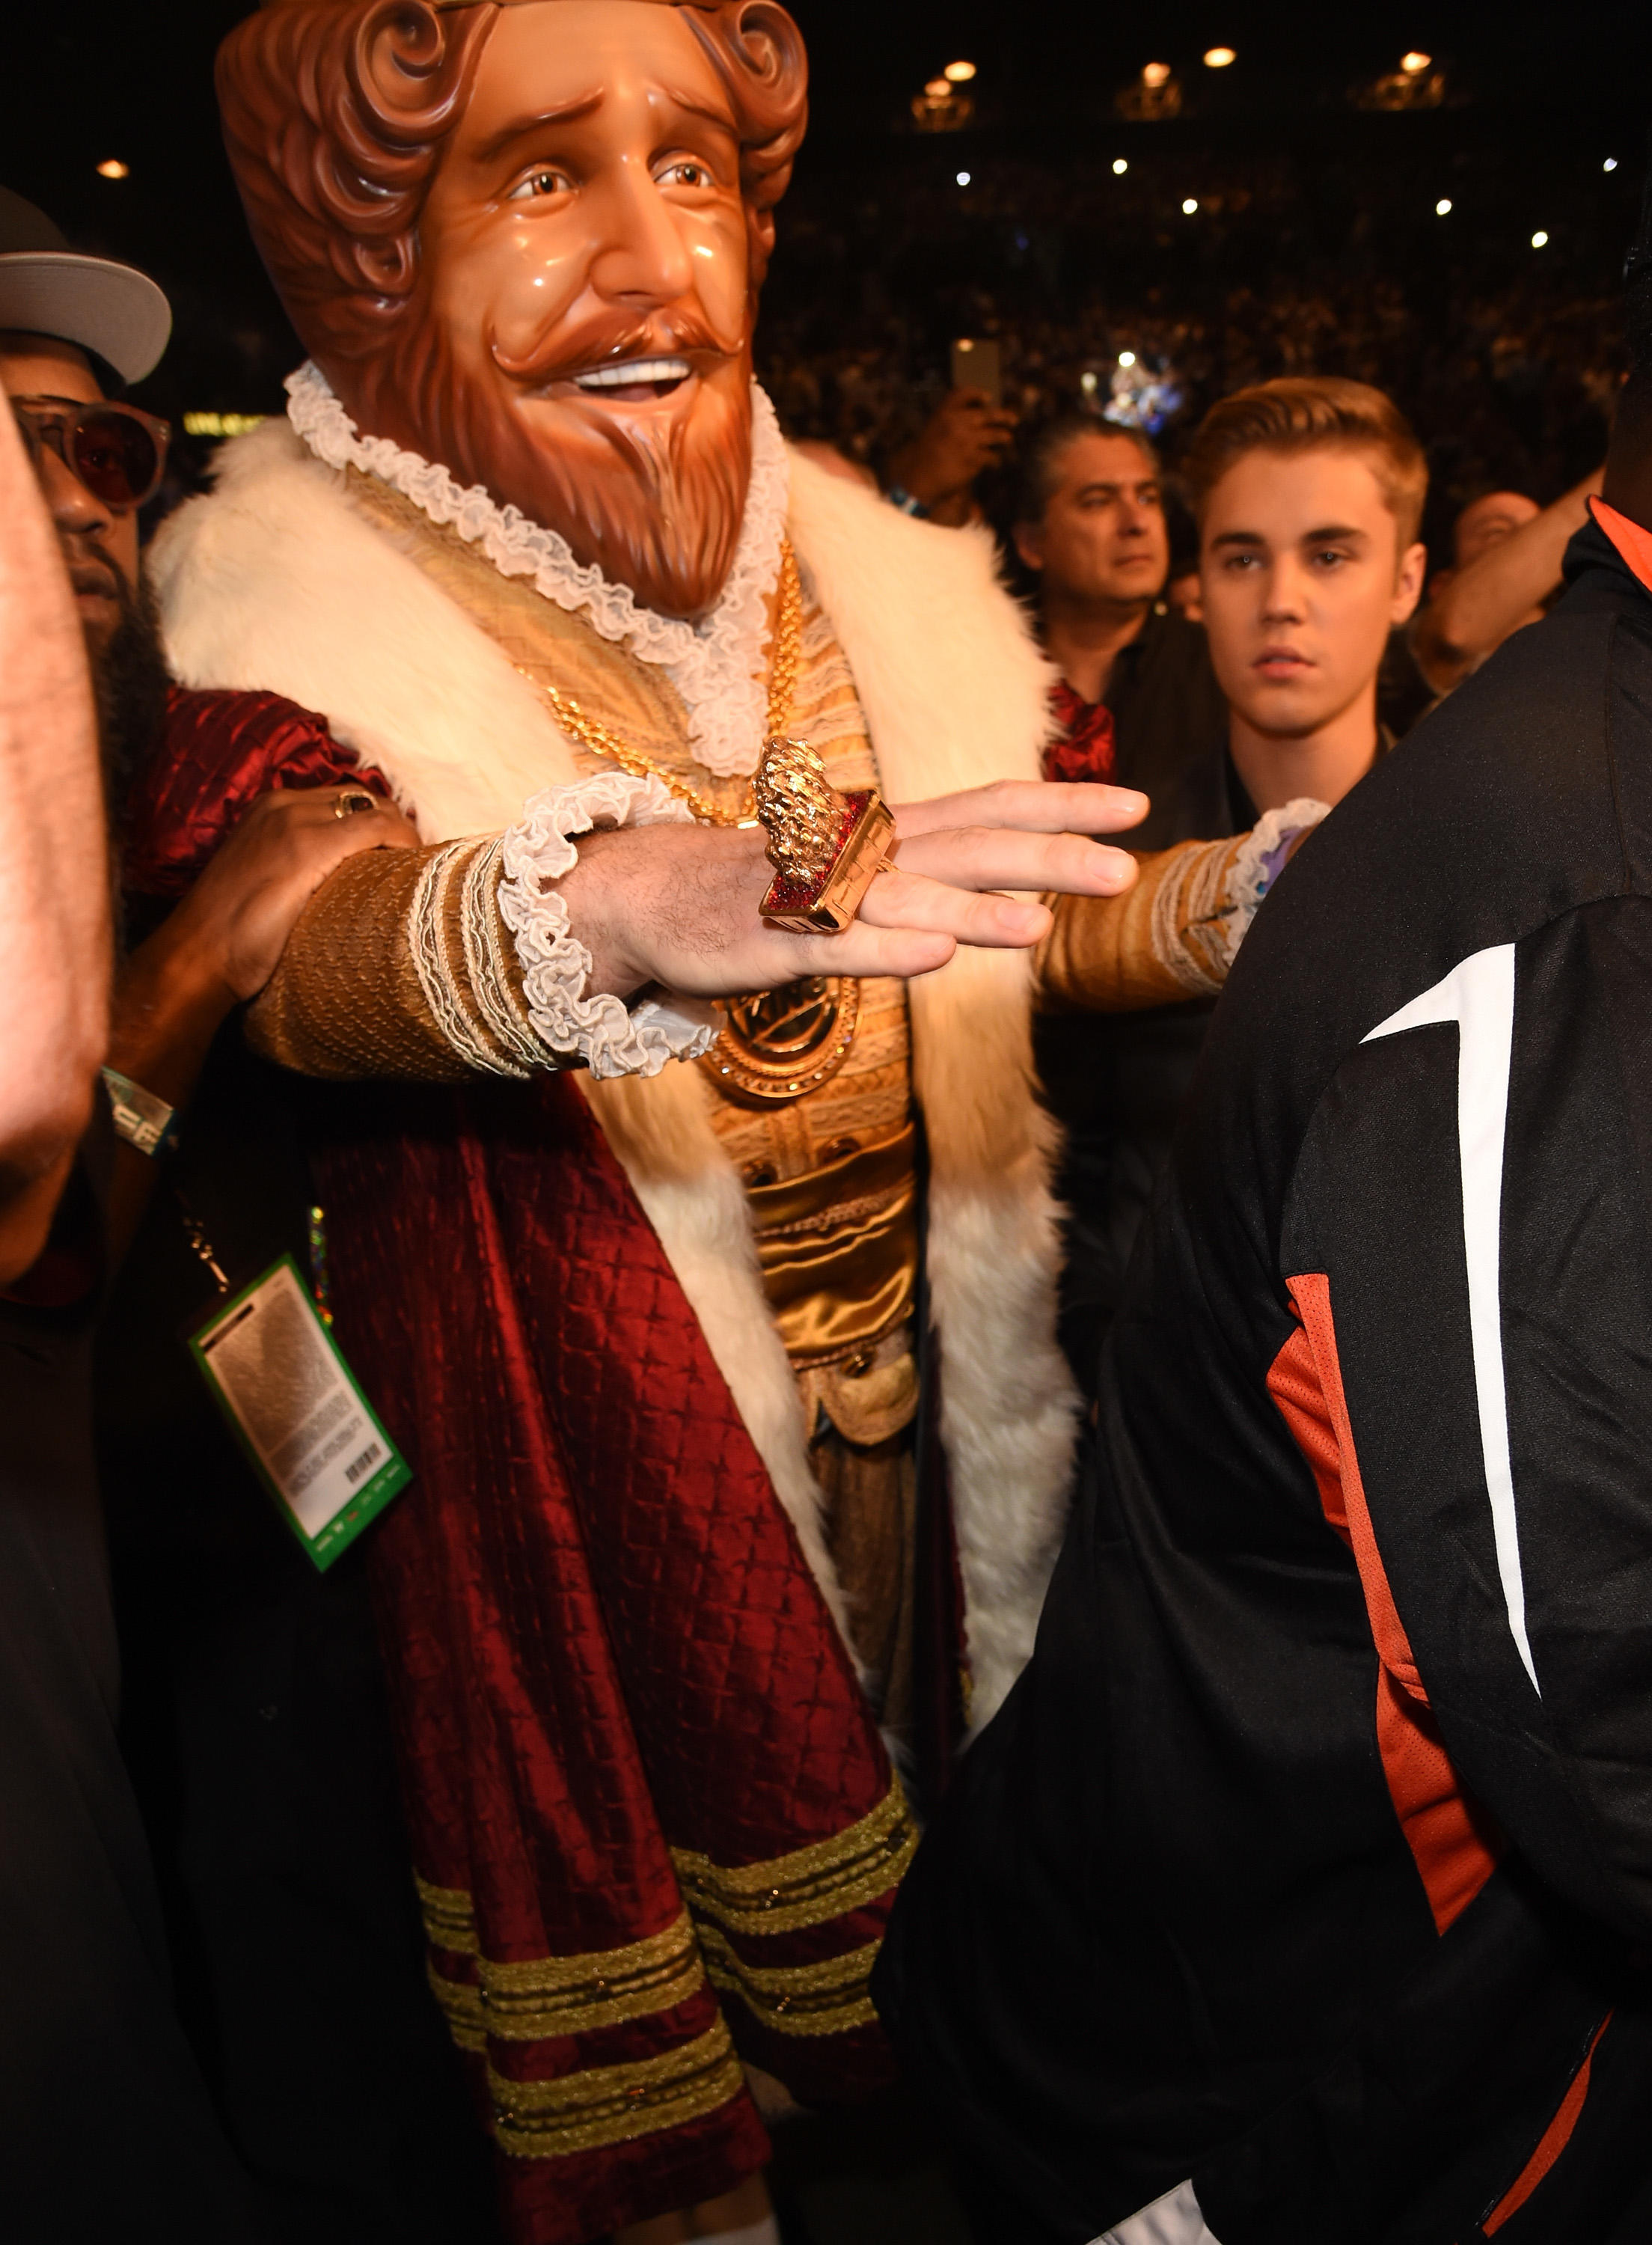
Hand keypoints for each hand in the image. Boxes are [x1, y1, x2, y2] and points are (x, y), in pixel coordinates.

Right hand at [158, 786, 418, 1003]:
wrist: (197, 955)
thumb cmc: (229, 935)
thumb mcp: (264, 884)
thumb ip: (298, 870)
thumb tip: (342, 884)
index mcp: (269, 809)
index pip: (342, 800)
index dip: (378, 824)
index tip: (399, 855)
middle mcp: (282, 805)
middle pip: (362, 799)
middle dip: (394, 827)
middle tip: (413, 865)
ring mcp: (294, 822)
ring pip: (374, 807)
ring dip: (401, 835)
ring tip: (414, 872)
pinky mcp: (309, 846)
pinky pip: (376, 826)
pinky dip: (402, 840)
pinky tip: (411, 868)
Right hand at [559, 779, 1147, 1000]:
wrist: (648, 894)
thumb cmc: (763, 888)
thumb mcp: (856, 876)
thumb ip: (926, 880)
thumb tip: (1009, 893)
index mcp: (889, 834)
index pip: (989, 807)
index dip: (1062, 806)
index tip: (1135, 807)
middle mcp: (863, 852)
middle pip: (968, 845)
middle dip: (1049, 854)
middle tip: (1126, 865)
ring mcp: (817, 896)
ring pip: (907, 898)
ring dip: (974, 910)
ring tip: (1042, 929)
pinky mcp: (775, 941)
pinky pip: (837, 947)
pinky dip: (887, 949)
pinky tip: (936, 957)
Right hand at [889, 388, 1017, 509]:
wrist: (918, 476)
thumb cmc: (929, 452)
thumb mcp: (935, 427)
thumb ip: (954, 416)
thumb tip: (984, 410)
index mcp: (945, 412)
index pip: (964, 393)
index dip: (978, 393)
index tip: (988, 397)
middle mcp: (957, 422)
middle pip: (989, 413)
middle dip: (1005, 416)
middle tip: (1014, 419)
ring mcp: (966, 441)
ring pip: (996, 435)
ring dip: (1004, 438)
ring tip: (1008, 439)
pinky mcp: (972, 459)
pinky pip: (991, 456)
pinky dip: (994, 460)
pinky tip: (994, 462)